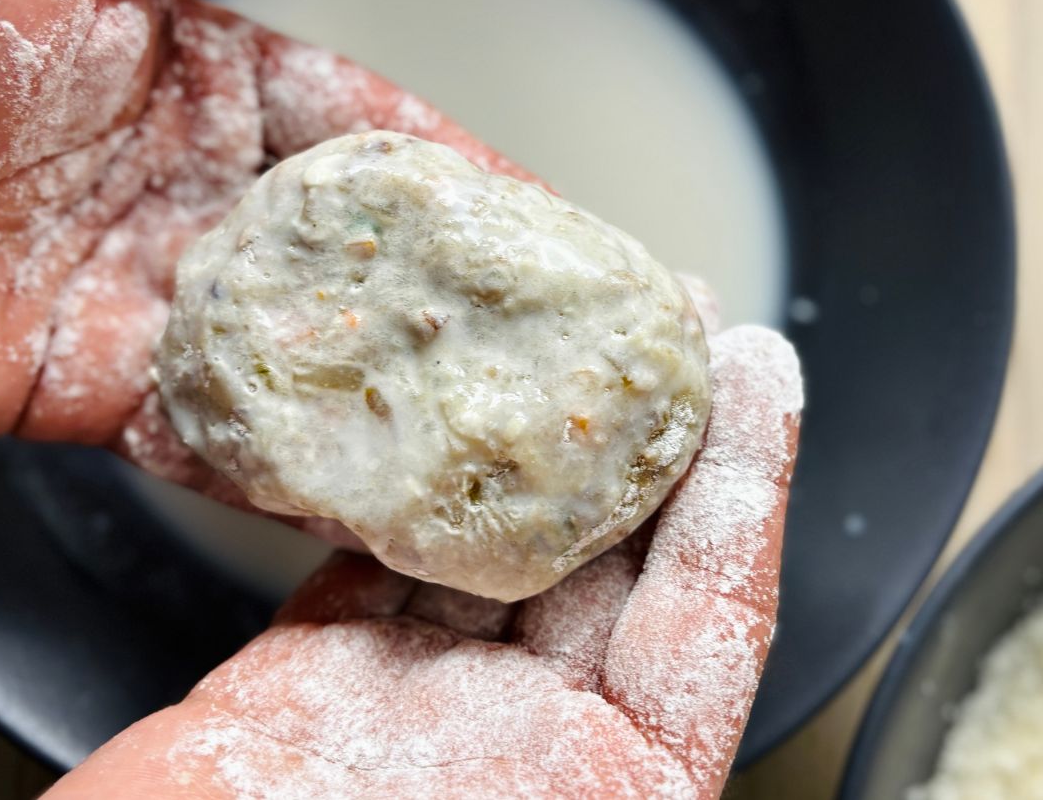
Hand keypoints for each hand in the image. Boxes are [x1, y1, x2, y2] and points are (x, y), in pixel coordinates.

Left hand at [0, 0, 527, 534]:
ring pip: (275, 346)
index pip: (349, 119)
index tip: (545, 226)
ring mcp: (110, 280)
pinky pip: (187, 423)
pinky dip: (264, 451)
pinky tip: (347, 477)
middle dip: (435, 297)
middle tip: (541, 352)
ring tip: (475, 434)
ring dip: (368, 389)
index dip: (456, 170)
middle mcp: (152, 171)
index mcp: (165, 52)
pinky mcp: (56, 376)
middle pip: (331, 247)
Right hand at [45, 324, 801, 798]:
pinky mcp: (317, 679)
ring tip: (555, 342)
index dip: (741, 490)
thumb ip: (593, 774)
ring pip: (500, 546)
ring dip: (532, 450)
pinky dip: (403, 494)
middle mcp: (528, 745)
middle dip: (647, 436)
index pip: (708, 621)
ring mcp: (421, 705)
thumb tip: (651, 706)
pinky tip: (419, 427)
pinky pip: (381, 563)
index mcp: (609, 792)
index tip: (756, 370)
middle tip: (661, 320)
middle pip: (614, 564)